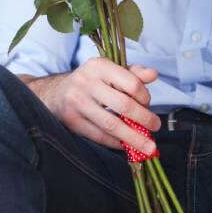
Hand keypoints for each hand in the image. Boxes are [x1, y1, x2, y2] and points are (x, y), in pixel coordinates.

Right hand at [39, 56, 160, 154]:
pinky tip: (126, 145)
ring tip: (148, 146)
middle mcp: (86, 82)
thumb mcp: (110, 71)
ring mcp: (77, 102)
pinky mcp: (72, 121)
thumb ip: (133, 73)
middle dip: (144, 120)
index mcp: (99, 66)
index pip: (131, 83)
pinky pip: (99, 136)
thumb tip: (153, 75)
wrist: (56, 93)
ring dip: (133, 138)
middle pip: (124, 105)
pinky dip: (116, 143)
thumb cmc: (91, 82)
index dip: (145, 97)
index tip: (149, 105)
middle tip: (155, 127)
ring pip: (112, 125)